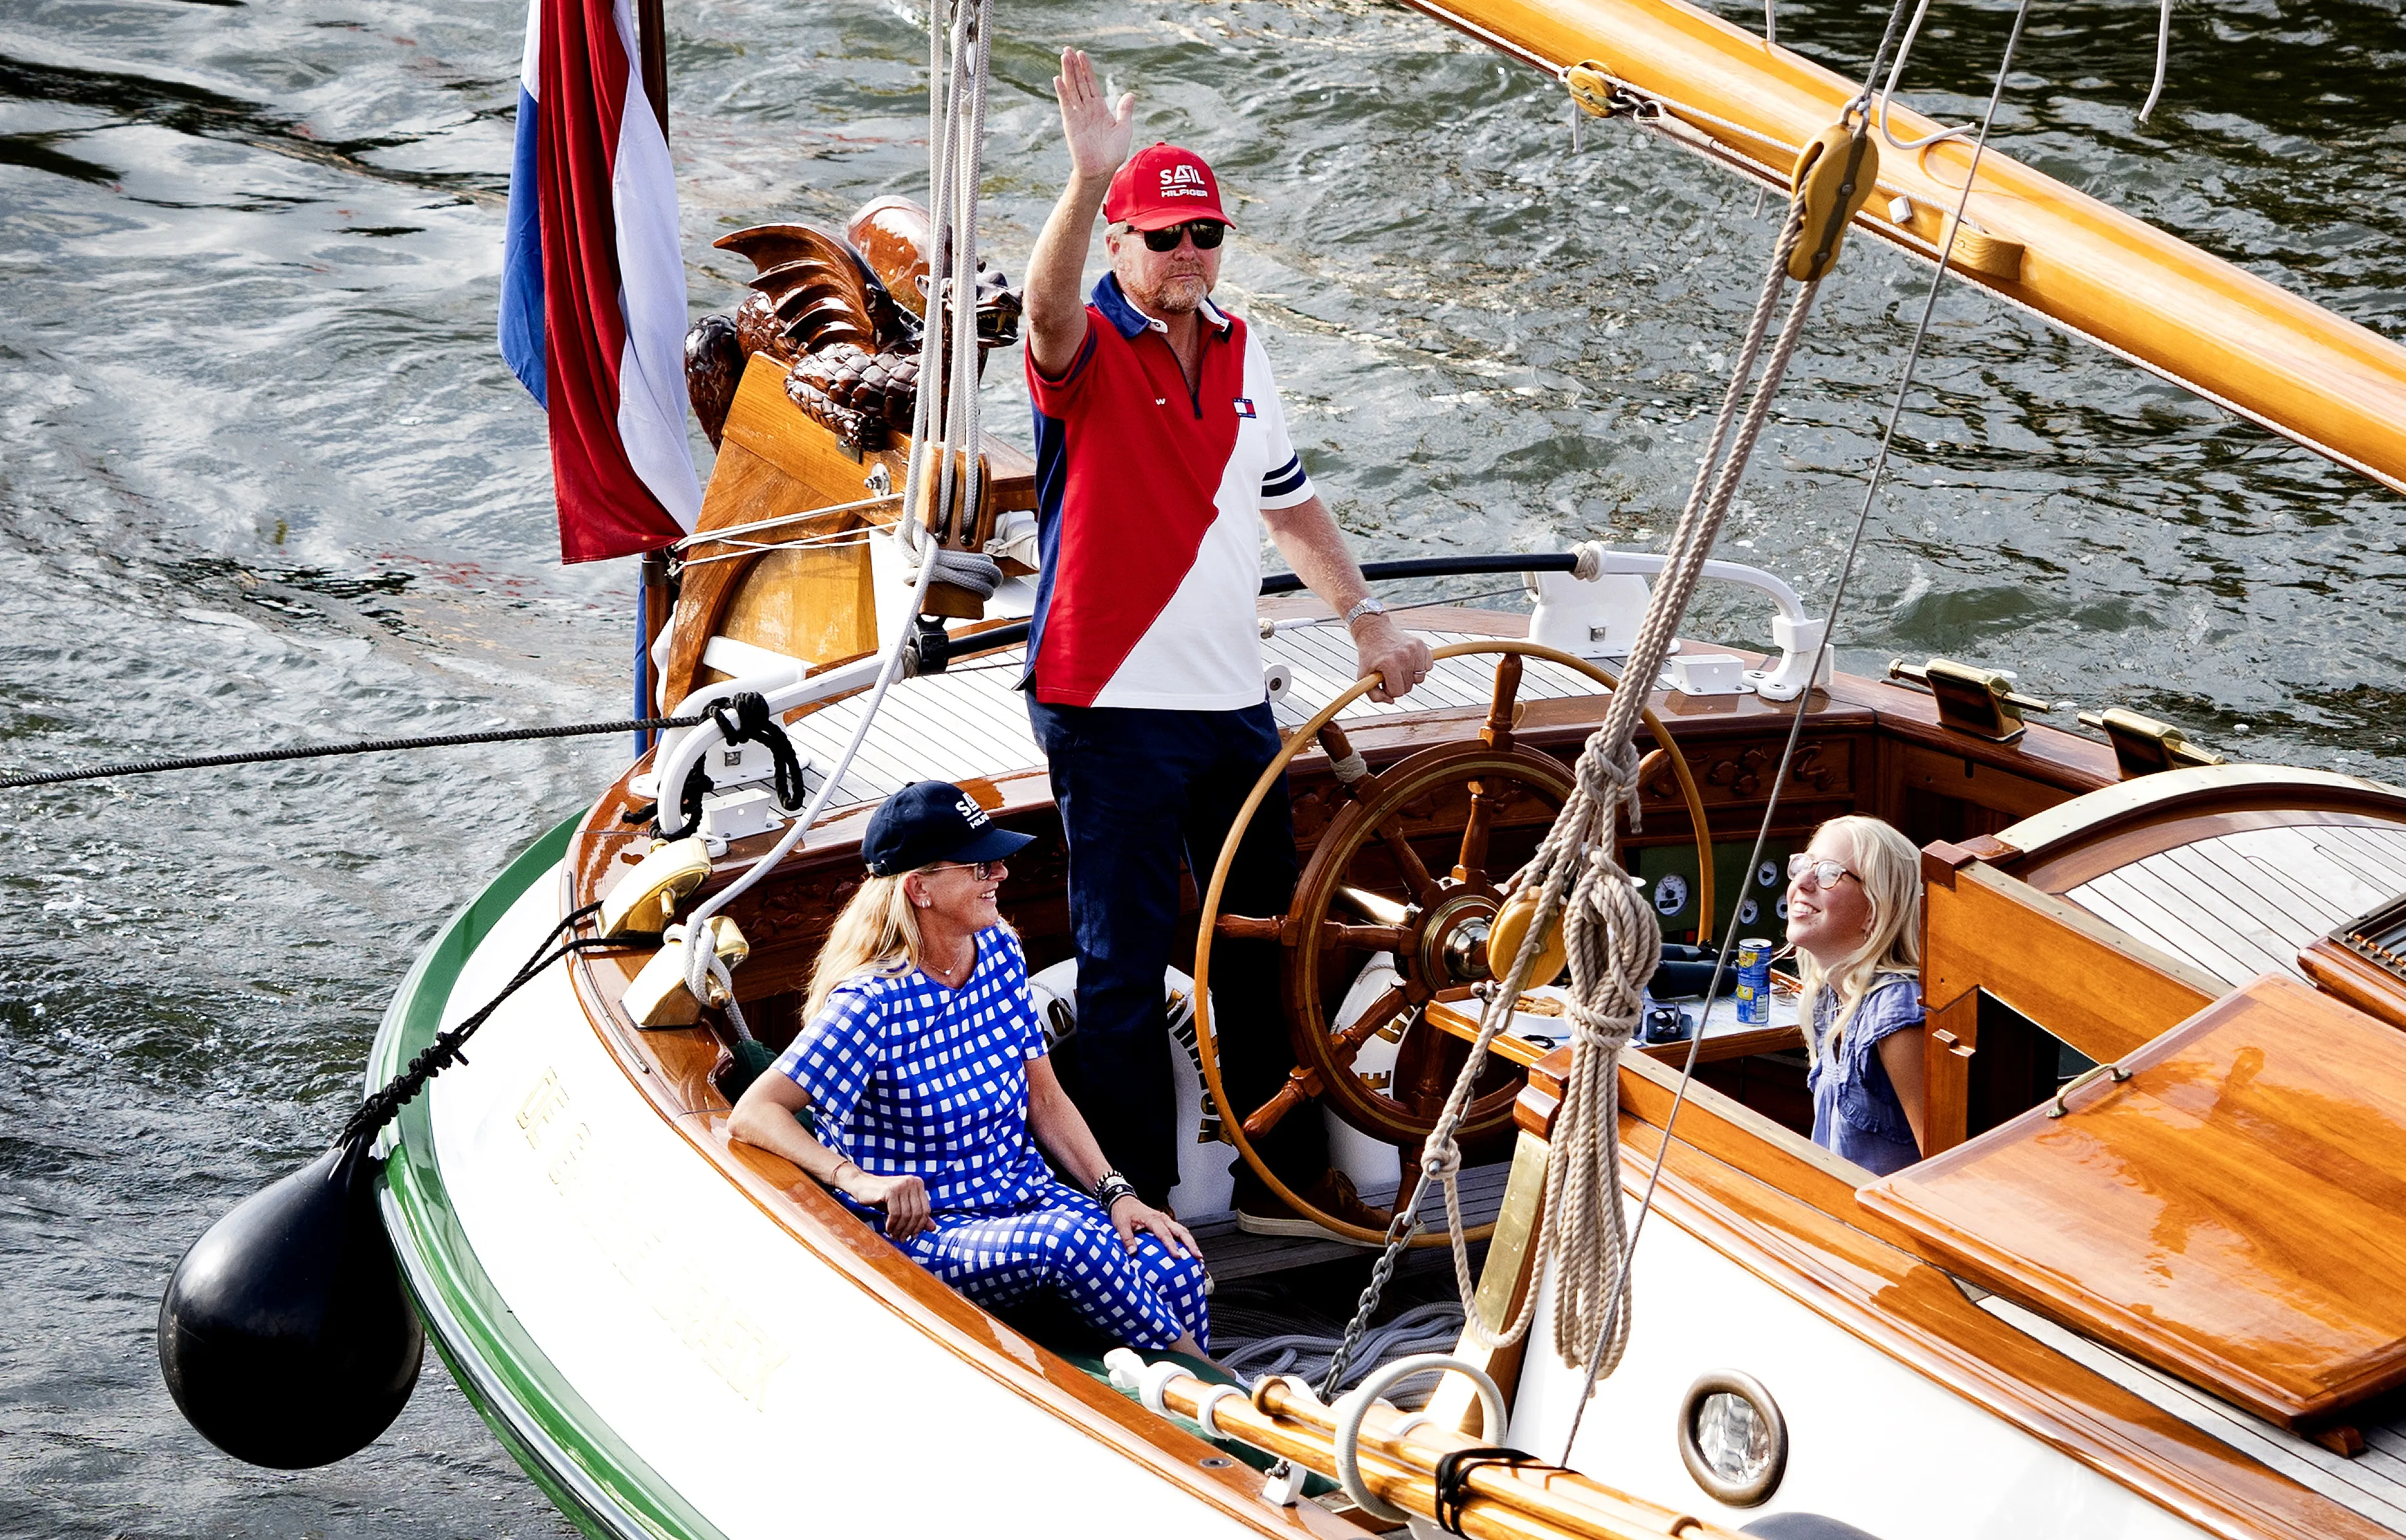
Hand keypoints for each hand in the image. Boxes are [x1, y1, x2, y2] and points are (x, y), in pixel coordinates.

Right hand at [843, 1168, 930, 1240]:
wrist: (860, 1184)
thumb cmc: (882, 1197)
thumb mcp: (901, 1207)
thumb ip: (917, 1216)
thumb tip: (934, 1228)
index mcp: (918, 1184)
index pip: (926, 1210)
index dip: (920, 1226)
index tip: (913, 1237)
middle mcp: (912, 1182)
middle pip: (917, 1213)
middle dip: (909, 1230)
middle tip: (901, 1239)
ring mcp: (902, 1184)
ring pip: (906, 1215)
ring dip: (900, 1229)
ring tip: (894, 1236)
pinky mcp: (890, 1190)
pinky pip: (895, 1213)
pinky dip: (892, 1224)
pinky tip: (887, 1228)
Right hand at [1054, 48, 1134, 182]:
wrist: (1102, 170)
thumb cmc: (1113, 153)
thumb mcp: (1124, 128)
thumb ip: (1125, 111)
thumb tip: (1130, 94)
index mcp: (1099, 108)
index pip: (1091, 83)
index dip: (1087, 69)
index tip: (1082, 54)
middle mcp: (1087, 109)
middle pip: (1079, 82)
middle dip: (1074, 66)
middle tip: (1067, 49)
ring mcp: (1078, 114)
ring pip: (1071, 89)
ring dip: (1067, 73)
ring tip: (1063, 56)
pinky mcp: (1071, 123)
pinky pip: (1066, 104)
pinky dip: (1062, 91)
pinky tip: (1058, 79)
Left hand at [1108, 1193, 1199, 1259]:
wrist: (1123, 1199)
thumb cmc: (1123, 1212)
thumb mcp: (1121, 1225)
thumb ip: (1127, 1238)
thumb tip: (1133, 1253)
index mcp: (1152, 1218)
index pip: (1164, 1233)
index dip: (1171, 1245)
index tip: (1177, 1256)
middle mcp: (1162, 1218)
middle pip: (1181, 1231)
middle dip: (1191, 1244)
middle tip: (1198, 1257)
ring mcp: (1165, 1220)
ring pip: (1183, 1230)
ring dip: (1191, 1243)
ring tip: (1198, 1256)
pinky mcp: (1165, 1223)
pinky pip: (1178, 1231)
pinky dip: (1185, 1241)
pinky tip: (1188, 1251)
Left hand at [1354, 615, 1433, 703]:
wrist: (1374, 631)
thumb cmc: (1369, 657)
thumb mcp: (1363, 677)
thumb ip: (1374, 695)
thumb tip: (1392, 701)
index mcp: (1390, 664)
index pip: (1398, 692)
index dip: (1389, 689)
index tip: (1383, 681)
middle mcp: (1404, 655)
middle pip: (1409, 687)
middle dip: (1398, 683)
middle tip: (1389, 673)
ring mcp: (1414, 649)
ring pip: (1420, 678)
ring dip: (1409, 676)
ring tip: (1398, 667)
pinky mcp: (1421, 645)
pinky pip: (1428, 667)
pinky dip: (1419, 667)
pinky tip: (1407, 661)